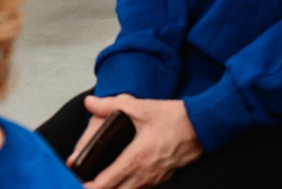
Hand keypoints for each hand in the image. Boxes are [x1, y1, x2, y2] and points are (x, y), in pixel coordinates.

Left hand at [78, 95, 200, 188]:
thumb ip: (112, 105)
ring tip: (100, 183)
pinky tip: (122, 180)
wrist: (205, 125)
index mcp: (135, 159)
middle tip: (84, 182)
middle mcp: (143, 175)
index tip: (76, 182)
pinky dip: (126, 188)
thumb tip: (90, 102)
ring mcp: (154, 180)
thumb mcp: (143, 108)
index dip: (86, 187)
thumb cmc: (176, 118)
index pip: (103, 184)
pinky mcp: (162, 179)